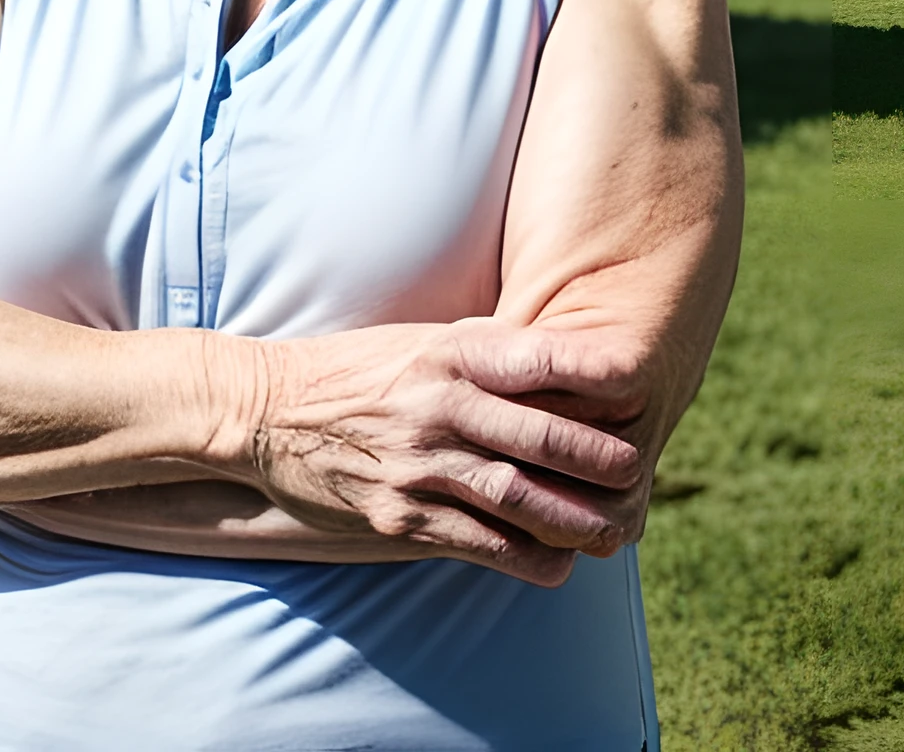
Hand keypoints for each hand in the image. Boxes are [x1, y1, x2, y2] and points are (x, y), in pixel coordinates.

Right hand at [236, 320, 645, 585]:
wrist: (262, 411)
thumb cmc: (356, 372)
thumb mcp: (420, 342)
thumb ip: (488, 354)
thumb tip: (574, 363)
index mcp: (446, 355)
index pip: (541, 360)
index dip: (599, 377)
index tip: (641, 387)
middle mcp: (435, 406)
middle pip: (544, 439)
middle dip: (605, 463)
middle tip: (637, 476)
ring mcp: (415, 464)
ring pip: (520, 499)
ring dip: (578, 520)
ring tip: (612, 530)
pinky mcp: (397, 515)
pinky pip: (481, 544)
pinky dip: (530, 558)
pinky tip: (557, 561)